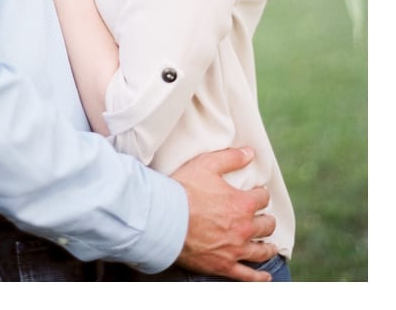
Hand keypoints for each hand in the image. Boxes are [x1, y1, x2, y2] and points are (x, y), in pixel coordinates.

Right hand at [172, 146, 278, 280]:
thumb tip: (250, 152)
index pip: (261, 198)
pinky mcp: (224, 265)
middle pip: (266, 225)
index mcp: (242, 204)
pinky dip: (259, 277)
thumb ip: (230, 158)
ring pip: (261, 250)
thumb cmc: (182, 190)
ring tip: (267, 244)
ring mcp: (235, 249)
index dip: (259, 194)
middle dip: (265, 220)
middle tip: (261, 218)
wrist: (163, 219)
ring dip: (267, 246)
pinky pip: (247, 275)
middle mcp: (244, 228)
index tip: (255, 193)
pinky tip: (265, 277)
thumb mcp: (205, 165)